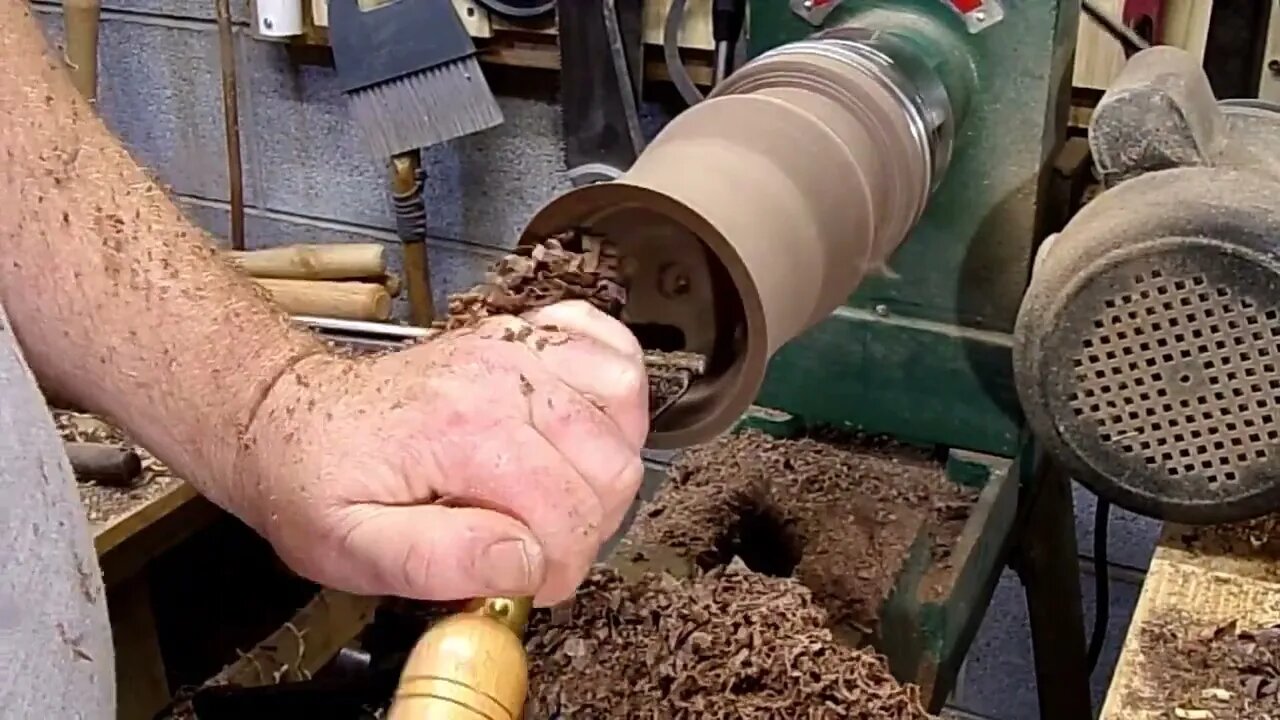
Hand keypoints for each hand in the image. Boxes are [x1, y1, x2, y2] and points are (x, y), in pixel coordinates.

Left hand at [234, 300, 648, 605]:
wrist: (290, 417)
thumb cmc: (317, 483)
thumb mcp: (350, 548)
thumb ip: (436, 560)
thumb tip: (523, 561)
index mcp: (460, 432)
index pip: (568, 511)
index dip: (561, 568)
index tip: (529, 585)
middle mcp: (499, 379)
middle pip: (612, 464)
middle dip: (589, 525)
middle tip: (541, 548)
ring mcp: (515, 349)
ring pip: (625, 407)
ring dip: (610, 464)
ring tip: (561, 494)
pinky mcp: (521, 339)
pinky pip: (608, 345)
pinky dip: (615, 390)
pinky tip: (584, 426)